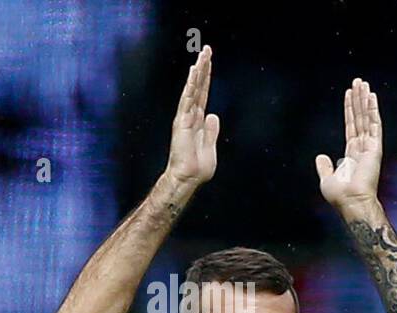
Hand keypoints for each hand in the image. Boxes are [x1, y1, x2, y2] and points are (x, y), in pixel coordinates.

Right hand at [165, 46, 218, 186]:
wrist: (188, 178)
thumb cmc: (198, 166)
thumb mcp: (210, 145)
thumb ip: (211, 130)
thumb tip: (213, 115)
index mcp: (198, 119)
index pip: (203, 93)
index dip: (206, 78)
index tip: (209, 62)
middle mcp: (190, 114)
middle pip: (198, 87)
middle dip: (203, 68)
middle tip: (207, 49)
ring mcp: (185, 116)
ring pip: (192, 89)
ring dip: (198, 72)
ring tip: (202, 56)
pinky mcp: (183, 121)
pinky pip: (188, 100)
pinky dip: (191, 86)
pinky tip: (194, 73)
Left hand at [316, 78, 382, 211]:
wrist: (351, 202)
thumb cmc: (341, 196)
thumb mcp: (327, 179)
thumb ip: (325, 167)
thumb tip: (321, 156)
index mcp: (352, 154)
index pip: (351, 126)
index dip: (349, 110)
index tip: (349, 95)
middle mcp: (362, 148)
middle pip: (360, 118)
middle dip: (358, 100)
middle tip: (358, 82)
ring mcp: (369, 147)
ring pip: (367, 117)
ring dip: (365, 100)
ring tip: (364, 84)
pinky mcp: (374, 148)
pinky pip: (374, 124)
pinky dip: (373, 110)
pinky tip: (372, 97)